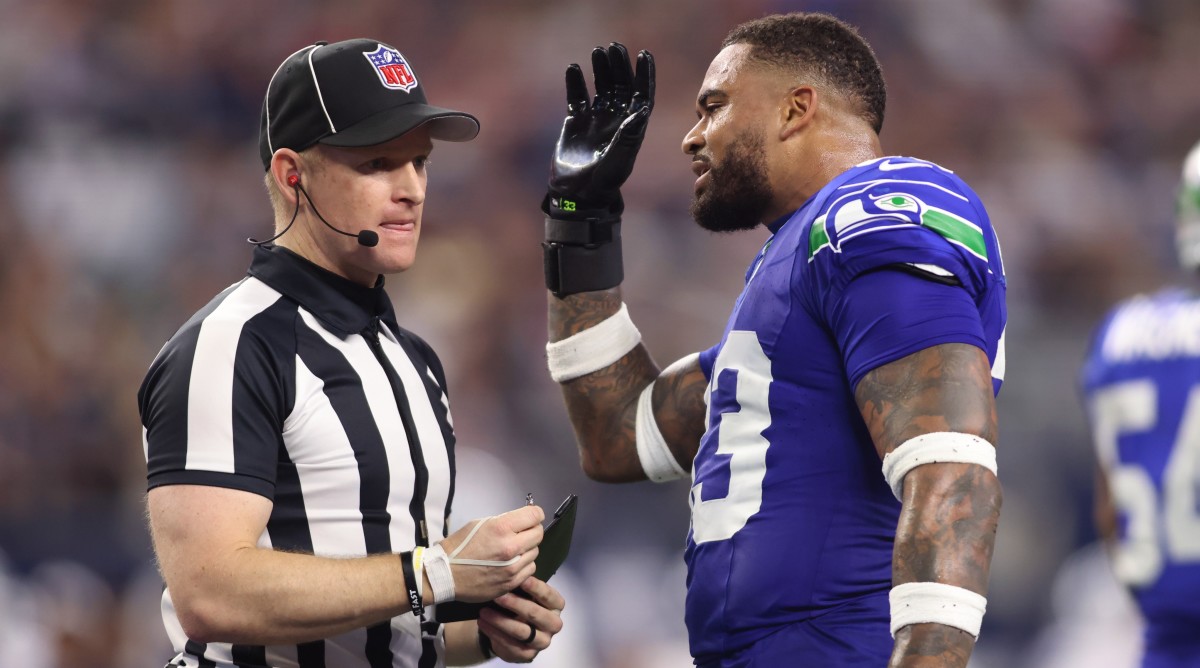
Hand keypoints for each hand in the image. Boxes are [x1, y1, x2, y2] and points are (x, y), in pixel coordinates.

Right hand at [440, 505, 542, 602]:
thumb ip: (504, 521)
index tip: (530, 516)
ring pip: (535, 552)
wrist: (445, 574)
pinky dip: (523, 565)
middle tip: (522, 533)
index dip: (534, 514)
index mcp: (501, 528)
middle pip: (539, 534)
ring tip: (512, 551)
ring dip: (527, 549)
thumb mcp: (480, 523)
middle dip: (532, 530)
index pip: (535, 515)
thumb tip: (522, 521)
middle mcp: (511, 547)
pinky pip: (530, 569)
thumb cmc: (459, 546)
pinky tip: (511, 564)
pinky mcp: (511, 582)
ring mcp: (513, 567)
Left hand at [478, 577, 565, 662]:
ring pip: (522, 631)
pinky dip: (494, 632)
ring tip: (484, 612)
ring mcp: (542, 641)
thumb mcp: (526, 594)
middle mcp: (554, 624)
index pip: (549, 595)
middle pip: (535, 614)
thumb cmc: (522, 605)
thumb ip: (524, 585)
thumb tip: (512, 570)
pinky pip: (510, 644)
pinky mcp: (528, 654)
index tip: (521, 579)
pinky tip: (483, 623)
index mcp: (556, 606)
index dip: (535, 587)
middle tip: (498, 596)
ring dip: (500, 620)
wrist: (513, 631)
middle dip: (515, 604)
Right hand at [547, 42, 654, 216]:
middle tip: (615, 47)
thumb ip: (629, 135)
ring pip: (601, 88)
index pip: (641, 95)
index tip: (644, 54)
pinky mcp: (577, 122)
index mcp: (632, 127)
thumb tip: (643, 108)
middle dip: (620, 66)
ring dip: (600, 70)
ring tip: (598, 51)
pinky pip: (577, 98)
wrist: (578, 194)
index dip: (644, 75)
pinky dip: (575, 84)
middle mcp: (616, 119)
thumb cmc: (604, 181)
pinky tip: (574, 69)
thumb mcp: (619, 159)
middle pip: (621, 86)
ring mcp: (596, 120)